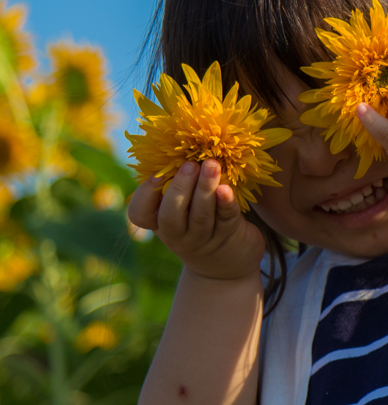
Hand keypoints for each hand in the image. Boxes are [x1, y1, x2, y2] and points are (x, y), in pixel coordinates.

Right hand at [127, 160, 264, 280]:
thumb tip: (179, 140)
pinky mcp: (229, 237)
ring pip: (201, 216)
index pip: (140, 214)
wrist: (227, 264)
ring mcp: (203, 239)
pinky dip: (226, 203)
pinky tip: (227, 189)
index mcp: (159, 222)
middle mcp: (177, 234)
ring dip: (205, 189)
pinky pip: (226, 219)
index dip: (144, 196)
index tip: (155, 175)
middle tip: (189, 164)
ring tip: (211, 165)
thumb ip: (176, 183)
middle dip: (179, 188)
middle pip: (171, 216)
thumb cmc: (199, 221)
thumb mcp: (182, 208)